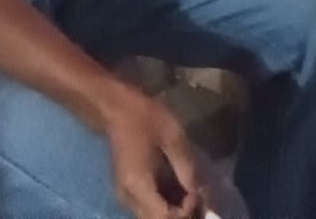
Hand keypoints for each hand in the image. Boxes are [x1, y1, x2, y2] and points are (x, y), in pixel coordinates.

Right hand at [104, 86, 210, 218]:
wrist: (116, 108)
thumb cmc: (144, 118)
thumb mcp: (172, 137)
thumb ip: (186, 167)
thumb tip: (199, 192)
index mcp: (138, 185)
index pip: (162, 217)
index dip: (184, 212)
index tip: (196, 192)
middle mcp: (128, 198)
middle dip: (180, 214)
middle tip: (196, 196)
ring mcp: (125, 196)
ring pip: (151, 216)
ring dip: (172, 211)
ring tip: (190, 193)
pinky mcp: (127, 190)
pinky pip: (147, 207)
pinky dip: (164, 204)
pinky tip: (178, 189)